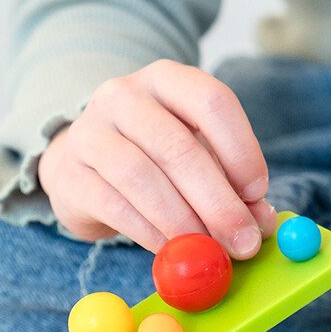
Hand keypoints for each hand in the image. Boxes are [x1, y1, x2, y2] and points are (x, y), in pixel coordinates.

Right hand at [39, 60, 274, 253]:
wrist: (81, 164)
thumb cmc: (152, 158)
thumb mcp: (196, 156)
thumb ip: (231, 184)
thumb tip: (261, 222)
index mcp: (167, 79)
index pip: (212, 101)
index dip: (241, 150)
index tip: (258, 194)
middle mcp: (124, 96)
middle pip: (178, 148)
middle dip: (218, 202)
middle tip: (242, 241)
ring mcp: (90, 131)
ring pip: (143, 178)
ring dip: (184, 223)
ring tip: (208, 252)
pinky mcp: (70, 173)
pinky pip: (116, 207)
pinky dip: (151, 234)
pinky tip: (172, 251)